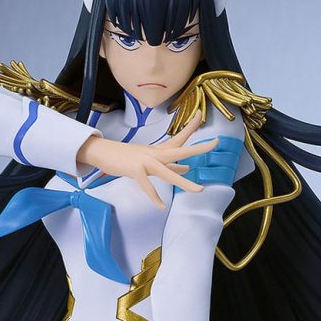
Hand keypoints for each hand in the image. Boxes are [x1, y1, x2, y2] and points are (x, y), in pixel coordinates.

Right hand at [75, 113, 217, 208]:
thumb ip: (171, 165)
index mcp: (160, 150)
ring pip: (168, 172)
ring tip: (199, 190)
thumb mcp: (151, 159)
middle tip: (215, 142)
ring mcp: (145, 161)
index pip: (180, 138)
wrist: (104, 152)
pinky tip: (161, 205)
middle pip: (180, 150)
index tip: (202, 114)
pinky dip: (154, 196)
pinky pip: (147, 185)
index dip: (192, 127)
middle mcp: (155, 154)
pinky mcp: (135, 170)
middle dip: (198, 148)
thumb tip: (187, 168)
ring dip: (184, 182)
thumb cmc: (128, 156)